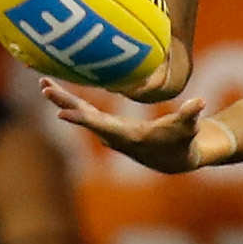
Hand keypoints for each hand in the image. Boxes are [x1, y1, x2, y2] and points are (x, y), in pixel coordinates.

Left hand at [41, 80, 230, 173]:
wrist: (173, 160)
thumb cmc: (181, 143)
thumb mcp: (187, 129)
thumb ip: (190, 116)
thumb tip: (198, 102)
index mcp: (127, 135)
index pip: (100, 126)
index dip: (81, 119)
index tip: (61, 113)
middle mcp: (112, 134)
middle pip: (85, 116)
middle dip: (64, 101)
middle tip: (44, 86)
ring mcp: (108, 130)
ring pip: (81, 112)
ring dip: (62, 98)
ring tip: (44, 84)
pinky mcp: (107, 125)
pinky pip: (85, 111)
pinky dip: (71, 100)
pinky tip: (58, 91)